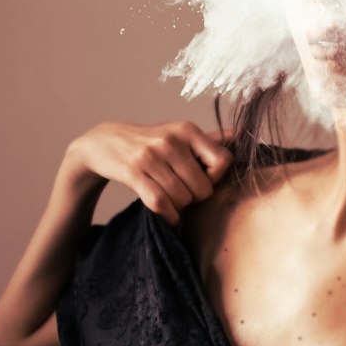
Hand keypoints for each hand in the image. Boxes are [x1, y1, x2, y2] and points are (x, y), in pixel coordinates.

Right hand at [68, 120, 234, 224]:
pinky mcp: (133, 173)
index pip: (223, 161)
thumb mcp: (178, 134)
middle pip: (203, 188)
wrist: (104, 143)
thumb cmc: (150, 142)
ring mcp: (151, 156)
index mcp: (187, 130)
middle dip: (195, 198)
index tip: (202, 179)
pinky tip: (166, 214)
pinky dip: (167, 215)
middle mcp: (171, 140)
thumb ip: (209, 139)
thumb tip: (241, 134)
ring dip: (179, 207)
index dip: (216, 178)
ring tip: (172, 200)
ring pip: (182, 199)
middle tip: (183, 193)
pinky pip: (160, 203)